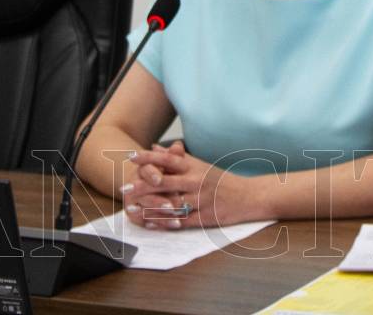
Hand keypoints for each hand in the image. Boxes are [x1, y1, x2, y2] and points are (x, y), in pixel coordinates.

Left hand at [119, 140, 262, 229]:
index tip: (130, 156)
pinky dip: (165, 223)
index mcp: (194, 167)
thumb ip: (177, 158)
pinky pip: (182, 221)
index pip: (168, 159)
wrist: (247, 196)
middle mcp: (196, 182)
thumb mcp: (200, 165)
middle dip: (143, 185)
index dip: (149, 157)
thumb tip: (155, 147)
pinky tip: (151, 224)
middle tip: (124, 188)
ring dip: (150, 207)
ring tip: (132, 208)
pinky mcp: (205, 218)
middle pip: (166, 182)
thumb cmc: (220, 180)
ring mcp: (201, 200)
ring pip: (171, 204)